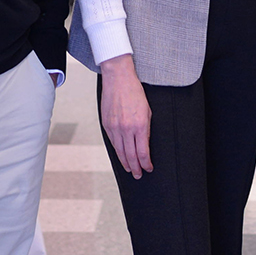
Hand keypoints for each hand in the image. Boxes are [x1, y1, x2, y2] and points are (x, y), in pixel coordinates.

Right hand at [98, 55, 152, 179]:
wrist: (118, 79)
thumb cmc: (134, 92)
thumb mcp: (148, 111)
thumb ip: (146, 129)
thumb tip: (145, 144)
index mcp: (139, 125)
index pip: (143, 152)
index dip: (146, 163)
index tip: (149, 168)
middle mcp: (126, 129)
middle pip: (131, 156)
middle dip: (136, 167)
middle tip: (139, 175)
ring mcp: (115, 127)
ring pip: (120, 151)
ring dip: (126, 162)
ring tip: (130, 169)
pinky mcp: (106, 125)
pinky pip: (112, 143)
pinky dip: (117, 151)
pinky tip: (121, 156)